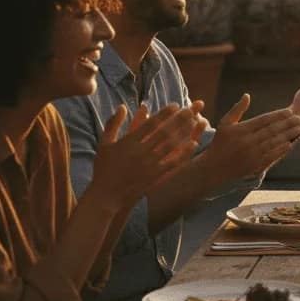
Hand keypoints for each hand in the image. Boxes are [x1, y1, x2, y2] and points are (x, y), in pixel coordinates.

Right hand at [91, 102, 206, 206]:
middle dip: (179, 119)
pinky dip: (184, 152)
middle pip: (164, 132)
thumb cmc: (103, 168)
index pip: (150, 124)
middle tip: (192, 109)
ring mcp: (149, 165)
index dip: (164, 114)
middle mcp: (141, 152)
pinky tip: (194, 144)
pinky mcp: (155, 177)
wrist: (106, 195)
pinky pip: (173, 162)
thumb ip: (113, 124)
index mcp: (128, 142)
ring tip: (195, 122)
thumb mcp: (104, 144)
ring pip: (171, 145)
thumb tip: (122, 106)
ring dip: (184, 133)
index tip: (175, 105)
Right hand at [200, 94, 299, 181]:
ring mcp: (252, 154)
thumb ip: (237, 109)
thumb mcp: (225, 124)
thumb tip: (247, 95)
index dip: (278, 115)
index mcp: (241, 130)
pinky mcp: (255, 165)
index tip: (289, 111)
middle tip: (299, 118)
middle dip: (287, 123)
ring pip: (274, 142)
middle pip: (272, 130)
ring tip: (298, 129)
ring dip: (288, 135)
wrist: (215, 168)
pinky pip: (272, 155)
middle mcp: (247, 141)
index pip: (264, 120)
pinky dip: (282, 149)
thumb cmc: (220, 143)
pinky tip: (290, 143)